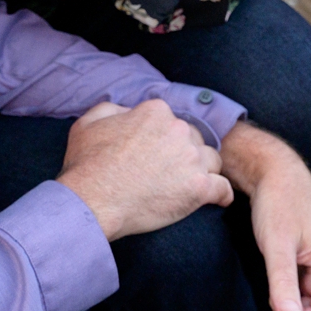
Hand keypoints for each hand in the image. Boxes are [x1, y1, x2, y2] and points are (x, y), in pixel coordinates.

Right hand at [57, 100, 233, 240]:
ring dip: (202, 170)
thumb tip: (128, 111)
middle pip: (194, 139)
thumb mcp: (88, 123)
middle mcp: (178, 129)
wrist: (92, 202)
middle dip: (184, 153)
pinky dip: (221, 194)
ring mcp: (191, 158)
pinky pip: (223, 188)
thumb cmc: (87, 165)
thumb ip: (113, 108)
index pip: (171, 121)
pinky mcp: (199, 187)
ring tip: (187, 185)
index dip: (163, 139)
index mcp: (156, 112)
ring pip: (211, 161)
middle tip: (167, 173)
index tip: (155, 154)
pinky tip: (216, 198)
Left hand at [219, 122, 310, 310]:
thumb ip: (283, 281)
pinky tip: (276, 287)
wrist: (278, 174)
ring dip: (292, 310)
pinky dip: (291, 299)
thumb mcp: (276, 244)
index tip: (273, 305)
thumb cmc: (278, 204)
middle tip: (270, 297)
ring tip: (272, 288)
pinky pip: (308, 299)